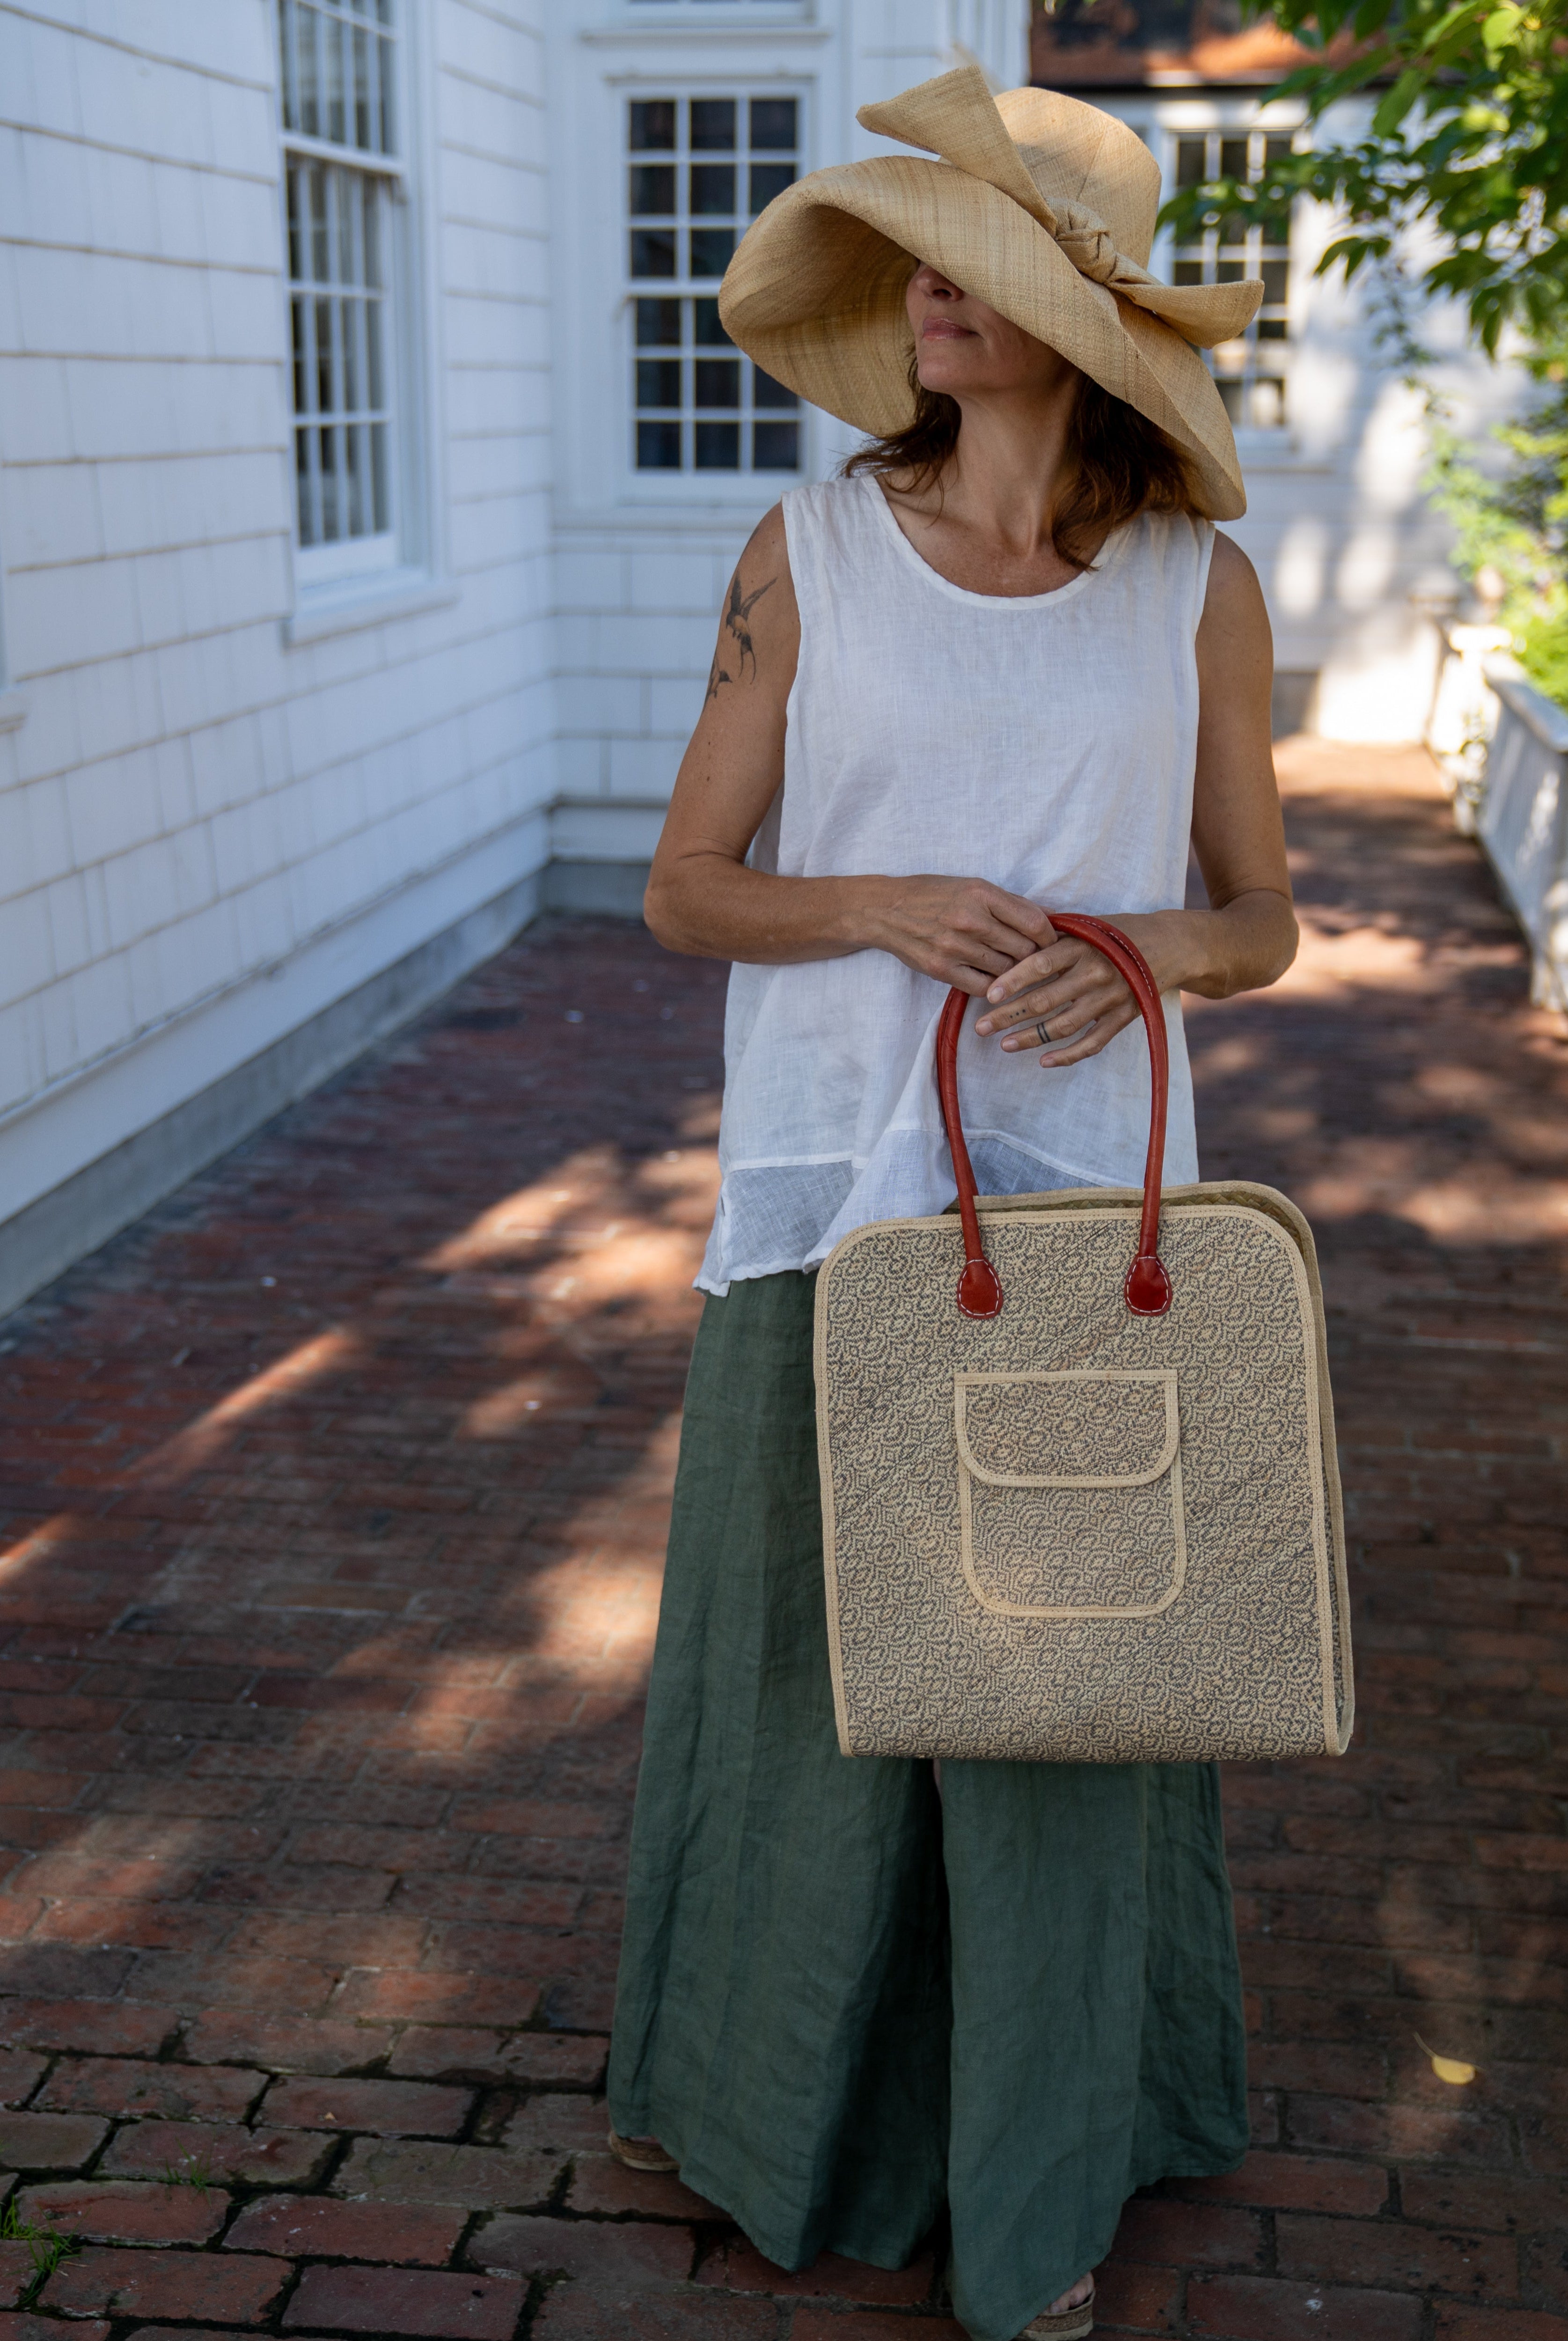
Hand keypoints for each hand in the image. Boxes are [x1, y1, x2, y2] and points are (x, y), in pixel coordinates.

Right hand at [864, 876, 1055, 993]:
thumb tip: (1051, 918)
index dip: (1050, 937)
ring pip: (1006, 971)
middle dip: (1034, 957)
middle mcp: (970, 919)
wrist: (886, 910)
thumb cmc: (933, 895)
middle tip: (1035, 960)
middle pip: (1024, 950)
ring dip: (1013, 973)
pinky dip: (993, 987)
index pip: (1034, 922)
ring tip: (1012, 969)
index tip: (1051, 943)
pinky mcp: (941, 969)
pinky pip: (983, 988)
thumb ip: (1011, 903)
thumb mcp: (972, 886)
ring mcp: (955, 946)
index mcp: (982, 894)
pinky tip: (992, 980)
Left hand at [974, 911, 1178, 1067]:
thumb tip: (1010, 941)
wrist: (1170, 945)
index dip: (1012, 981)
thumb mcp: (1088, 926)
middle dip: (1009, 1016)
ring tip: (1004, 1045)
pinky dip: (1067, 1055)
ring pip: (1064, 1026)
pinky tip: (1044, 1061)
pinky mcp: (1124, 1018)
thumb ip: (1055, 936)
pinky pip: (1092, 1043)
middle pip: (1045, 1000)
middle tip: (981, 1027)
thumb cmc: (1119, 932)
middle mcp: (1096, 973)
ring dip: (1031, 1038)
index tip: (988, 995)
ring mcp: (1111, 998)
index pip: (1040, 965)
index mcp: (1083, 946)